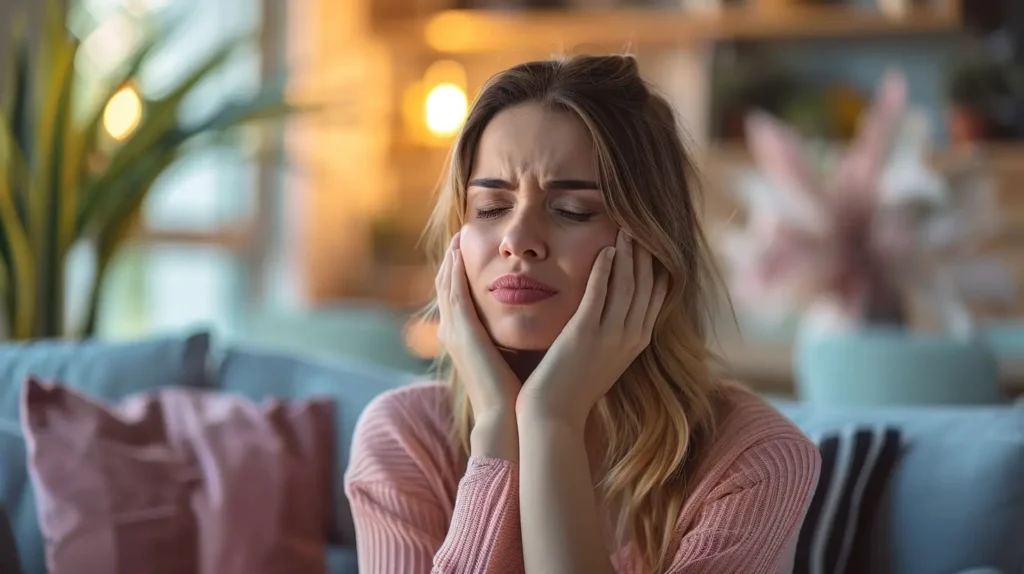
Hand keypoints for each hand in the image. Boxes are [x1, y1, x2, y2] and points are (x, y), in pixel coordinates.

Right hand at [435, 231, 521, 457]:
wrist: (507, 418)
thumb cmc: (517, 393)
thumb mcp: (515, 355)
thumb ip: (517, 334)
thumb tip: (536, 317)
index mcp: (465, 339)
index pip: (458, 297)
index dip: (460, 273)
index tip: (472, 251)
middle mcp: (453, 333)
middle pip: (445, 286)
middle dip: (451, 260)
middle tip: (460, 235)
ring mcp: (454, 331)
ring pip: (446, 284)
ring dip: (451, 258)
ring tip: (459, 236)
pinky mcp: (461, 332)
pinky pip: (453, 292)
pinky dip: (454, 270)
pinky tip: (460, 252)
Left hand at [517, 229, 668, 428]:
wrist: (555, 415)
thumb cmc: (573, 387)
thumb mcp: (604, 358)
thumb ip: (612, 333)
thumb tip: (613, 311)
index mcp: (637, 342)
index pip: (656, 295)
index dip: (656, 266)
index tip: (653, 242)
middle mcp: (630, 337)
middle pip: (646, 284)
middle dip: (645, 252)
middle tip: (641, 225)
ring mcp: (609, 335)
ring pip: (627, 285)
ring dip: (627, 254)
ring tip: (625, 228)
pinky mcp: (584, 333)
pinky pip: (599, 293)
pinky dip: (604, 270)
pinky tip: (605, 250)